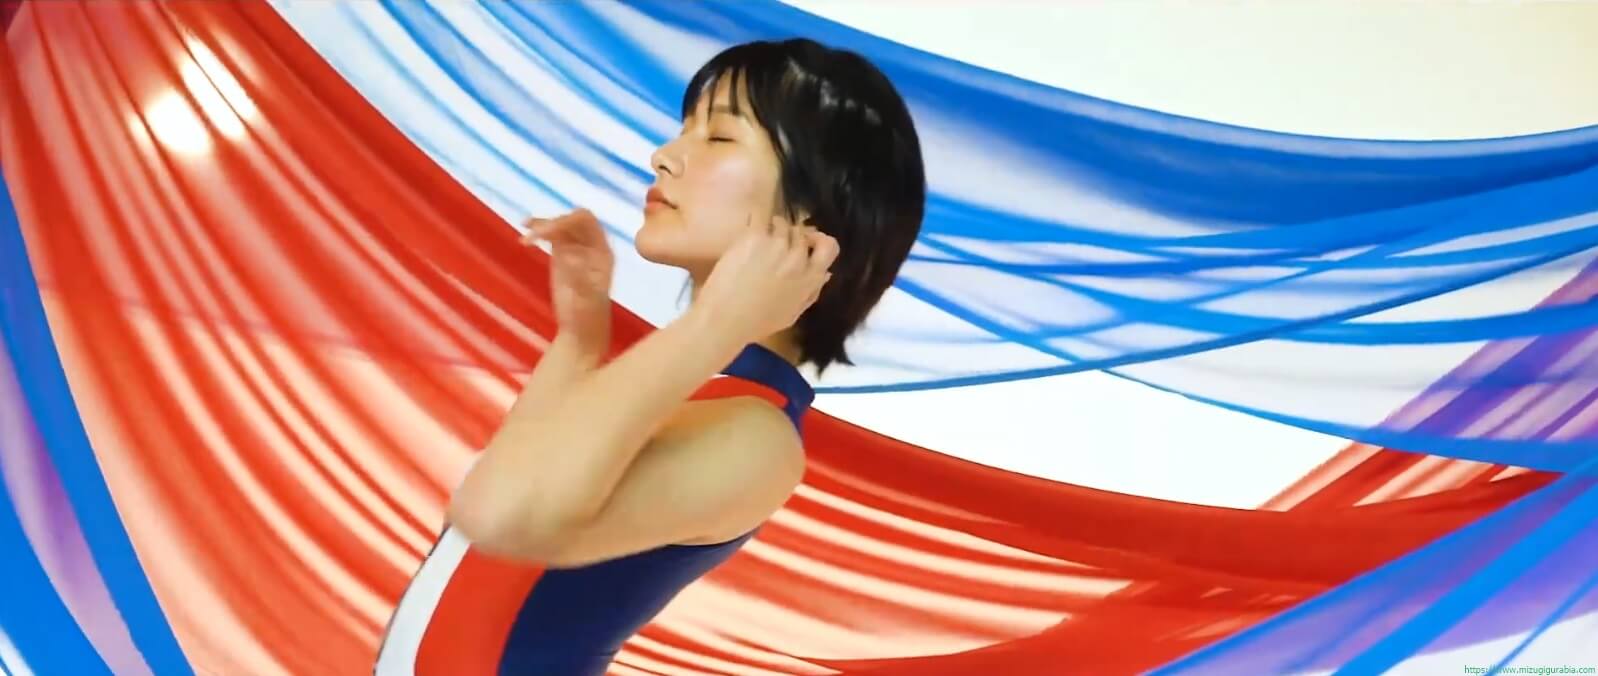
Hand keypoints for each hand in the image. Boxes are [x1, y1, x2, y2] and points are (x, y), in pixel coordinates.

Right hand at [521, 209, 613, 353]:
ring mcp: (575, 249)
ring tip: (527, 237)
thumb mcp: (586, 298)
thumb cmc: (588, 316)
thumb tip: (567, 256)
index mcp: (602, 251)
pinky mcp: (561, 255)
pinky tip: (526, 237)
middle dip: (554, 223)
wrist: (581, 331)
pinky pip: (551, 236)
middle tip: (535, 236)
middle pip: (572, 220)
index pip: (588, 222)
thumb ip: (579, 277)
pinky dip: (538, 232)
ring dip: (543, 226)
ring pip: (560, 227)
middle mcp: (591, 245)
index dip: (568, 220)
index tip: (549, 231)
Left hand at [693, 214, 837, 344]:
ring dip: (773, 227)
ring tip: (759, 239)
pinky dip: (756, 219)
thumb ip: (811, 292)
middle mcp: (798, 258)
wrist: (725, 319)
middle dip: (791, 236)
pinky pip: (761, 217)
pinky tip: (749, 228)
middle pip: (801, 233)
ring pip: (782, 223)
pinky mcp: (755, 237)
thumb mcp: (793, 314)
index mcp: (810, 278)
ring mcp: (777, 245)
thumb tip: (825, 274)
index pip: (829, 246)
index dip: (819, 240)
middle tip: (775, 243)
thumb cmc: (757, 323)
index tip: (809, 241)